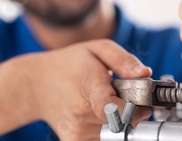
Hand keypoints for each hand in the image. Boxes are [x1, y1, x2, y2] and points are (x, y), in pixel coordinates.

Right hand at [31, 39, 151, 139]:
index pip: (114, 110)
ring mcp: (76, 131)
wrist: (36, 84)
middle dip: (128, 112)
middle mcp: (81, 112)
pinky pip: (102, 139)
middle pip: (121, 122)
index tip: (140, 106)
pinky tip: (94, 116)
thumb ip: (123, 60)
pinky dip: (105, 129)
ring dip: (116, 121)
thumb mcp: (96, 49)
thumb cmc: (69, 65)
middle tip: (118, 96)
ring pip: (114, 132)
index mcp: (89, 86)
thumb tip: (145, 74)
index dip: (133, 111)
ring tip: (101, 103)